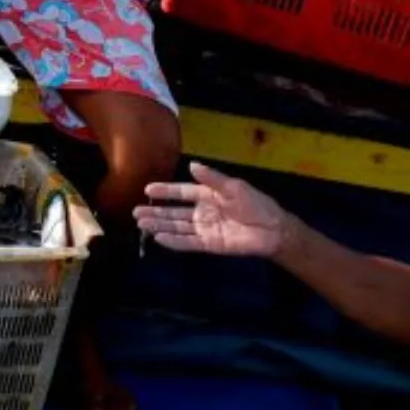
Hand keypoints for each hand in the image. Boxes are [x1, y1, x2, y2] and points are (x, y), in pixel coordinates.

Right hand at [136, 162, 295, 258]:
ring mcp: (205, 229)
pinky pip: (187, 242)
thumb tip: (192, 165)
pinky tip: (158, 238)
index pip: (182, 192)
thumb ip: (212, 179)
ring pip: (177, 227)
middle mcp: (203, 212)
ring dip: (159, 225)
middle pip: (175, 212)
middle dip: (156, 211)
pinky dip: (173, 241)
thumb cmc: (256, 204)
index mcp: (209, 195)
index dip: (166, 191)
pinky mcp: (209, 244)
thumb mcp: (234, 187)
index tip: (148, 189)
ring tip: (141, 223)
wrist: (273, 230)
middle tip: (136, 211)